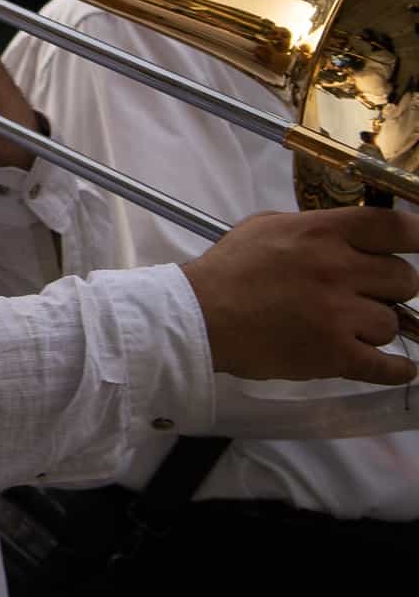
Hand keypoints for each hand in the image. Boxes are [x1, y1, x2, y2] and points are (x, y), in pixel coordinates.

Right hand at [182, 207, 418, 385]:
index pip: (395, 227)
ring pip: (392, 322)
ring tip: (349, 327)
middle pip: (405, 279)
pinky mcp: (335, 354)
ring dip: (375, 325)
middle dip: (392, 286)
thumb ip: (312, 228)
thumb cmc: (228, 269)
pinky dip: (397, 369)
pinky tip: (400, 368)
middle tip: (369, 293)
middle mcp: (338, 269)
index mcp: (321, 232)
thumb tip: (347, 233)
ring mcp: (338, 313)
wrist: (198, 316)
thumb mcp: (266, 227)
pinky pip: (388, 366)